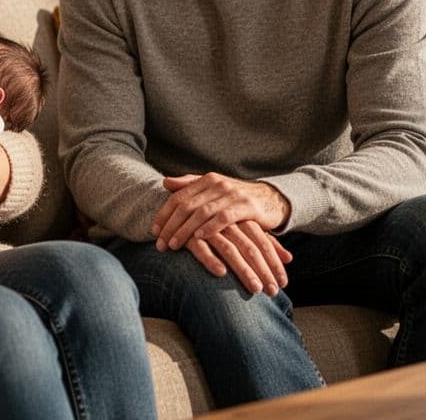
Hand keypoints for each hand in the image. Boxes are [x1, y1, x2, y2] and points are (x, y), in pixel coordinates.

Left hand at [152, 173, 291, 251]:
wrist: (272, 199)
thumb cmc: (237, 198)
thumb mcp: (213, 190)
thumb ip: (190, 185)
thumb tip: (165, 182)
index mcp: (206, 180)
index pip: (178, 196)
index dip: (164, 214)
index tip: (153, 231)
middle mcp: (217, 184)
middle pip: (187, 205)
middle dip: (171, 226)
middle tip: (160, 244)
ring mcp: (232, 194)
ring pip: (202, 212)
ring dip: (185, 230)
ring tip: (174, 245)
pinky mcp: (247, 206)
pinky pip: (224, 217)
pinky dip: (210, 227)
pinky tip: (199, 238)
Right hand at [182, 220, 292, 295]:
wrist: (181, 208)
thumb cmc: (218, 223)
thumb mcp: (243, 229)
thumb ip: (265, 241)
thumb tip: (290, 258)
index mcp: (242, 220)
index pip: (263, 242)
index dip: (274, 263)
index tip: (283, 284)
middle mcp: (228, 223)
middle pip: (250, 247)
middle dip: (263, 271)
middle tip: (273, 292)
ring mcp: (208, 227)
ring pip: (229, 249)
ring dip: (243, 270)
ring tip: (255, 289)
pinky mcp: (189, 234)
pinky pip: (200, 247)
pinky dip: (210, 259)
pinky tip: (221, 273)